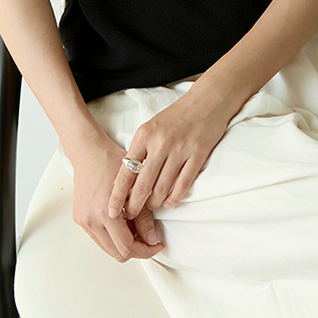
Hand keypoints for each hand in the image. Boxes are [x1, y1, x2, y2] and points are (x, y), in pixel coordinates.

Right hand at [70, 133, 164, 262]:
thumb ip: (144, 216)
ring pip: (108, 249)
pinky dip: (112, 236)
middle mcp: (91, 220)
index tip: (157, 244)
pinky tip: (123, 222)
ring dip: (123, 244)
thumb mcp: (135, 186)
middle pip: (117, 253)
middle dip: (136, 250)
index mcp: (105, 213)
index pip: (127, 248)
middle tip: (150, 239)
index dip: (146, 250)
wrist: (88, 151)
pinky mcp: (79, 218)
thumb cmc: (111, 161)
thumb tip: (152, 238)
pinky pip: (99, 238)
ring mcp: (83, 221)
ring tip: (137, 228)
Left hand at [108, 92, 229, 222]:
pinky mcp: (197, 155)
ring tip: (151, 208)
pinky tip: (169, 202)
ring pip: (162, 188)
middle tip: (131, 216)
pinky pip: (183, 185)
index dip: (117, 195)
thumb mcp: (151, 127)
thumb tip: (128, 178)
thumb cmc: (176, 116)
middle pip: (142, 185)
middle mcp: (160, 143)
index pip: (126, 171)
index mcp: (144, 135)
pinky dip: (175, 197)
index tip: (111, 210)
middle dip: (134, 206)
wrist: (206, 101)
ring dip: (155, 203)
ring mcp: (180, 150)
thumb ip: (140, 149)